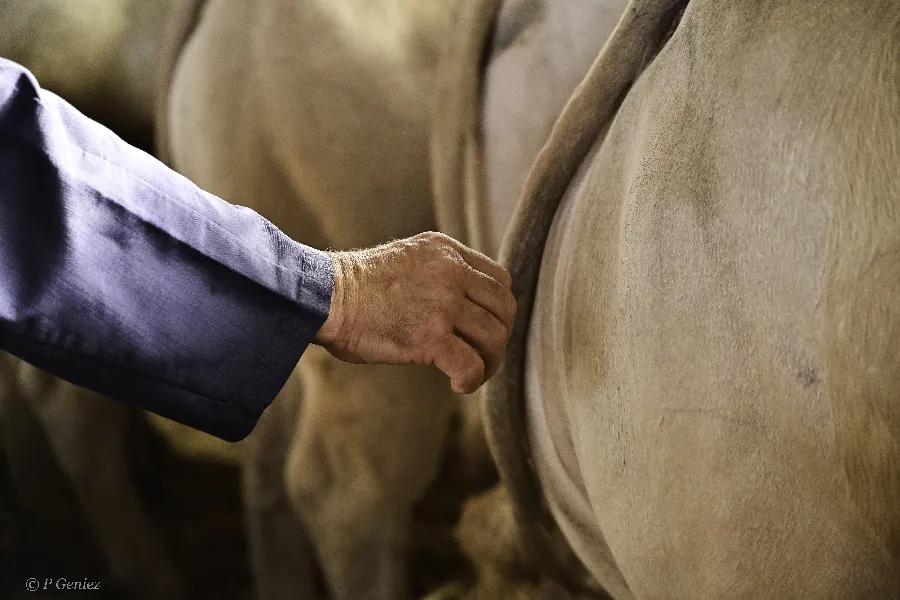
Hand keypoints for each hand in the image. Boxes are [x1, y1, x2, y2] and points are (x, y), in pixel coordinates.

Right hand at [313, 232, 516, 393]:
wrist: (322, 297)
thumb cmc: (354, 289)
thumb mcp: (407, 260)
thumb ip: (438, 273)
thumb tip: (459, 305)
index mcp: (445, 252)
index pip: (499, 279)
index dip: (498, 309)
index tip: (483, 328)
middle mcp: (450, 272)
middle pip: (504, 308)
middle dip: (499, 337)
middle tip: (482, 357)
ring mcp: (443, 303)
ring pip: (494, 337)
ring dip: (489, 362)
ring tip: (471, 373)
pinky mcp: (430, 336)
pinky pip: (470, 364)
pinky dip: (471, 379)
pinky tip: (458, 384)